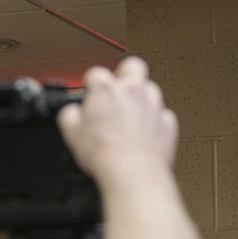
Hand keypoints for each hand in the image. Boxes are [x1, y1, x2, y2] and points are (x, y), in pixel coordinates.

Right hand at [57, 57, 177, 178]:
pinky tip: (144, 134)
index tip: (90, 92)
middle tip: (117, 89)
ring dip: (141, 98)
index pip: (96, 73)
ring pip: (151, 89)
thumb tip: (72, 112)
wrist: (132, 172)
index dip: (91, 83)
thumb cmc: (105, 153)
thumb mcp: (71, 133)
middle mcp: (133, 91)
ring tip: (130, 116)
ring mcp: (154, 105)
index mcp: (106, 89)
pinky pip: (162, 115)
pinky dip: (154, 122)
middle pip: (132, 66)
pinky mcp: (167, 123)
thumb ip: (70, 114)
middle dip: (124, 73)